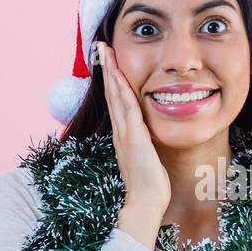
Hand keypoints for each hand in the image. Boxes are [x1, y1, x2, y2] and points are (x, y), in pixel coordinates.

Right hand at [98, 41, 170, 215]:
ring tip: (105, 51)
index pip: (116, 101)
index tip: (109, 61)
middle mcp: (120, 132)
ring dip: (111, 72)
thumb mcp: (147, 159)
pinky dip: (122, 91)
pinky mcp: (134, 138)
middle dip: (107, 68)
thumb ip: (146, 145)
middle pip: (111, 93)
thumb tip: (150, 137)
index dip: (112, 80)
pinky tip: (120, 75)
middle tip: (101, 46)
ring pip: (116, 96)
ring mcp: (125, 134)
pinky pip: (128, 109)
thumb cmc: (151, 186)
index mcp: (123, 135)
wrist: (146, 204)